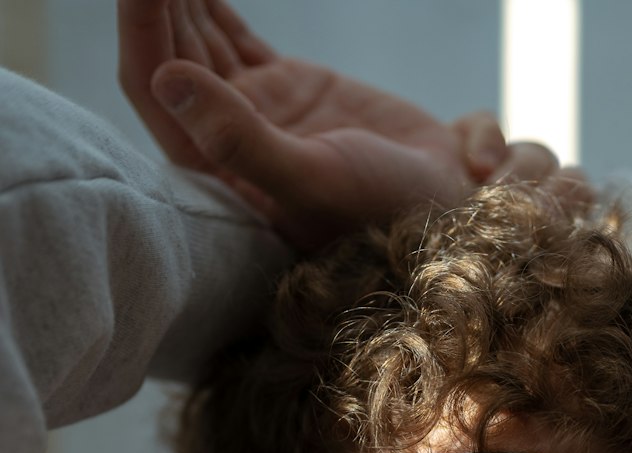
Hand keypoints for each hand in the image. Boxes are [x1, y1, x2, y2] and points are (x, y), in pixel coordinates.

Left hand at [117, 0, 564, 250]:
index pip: (155, 86)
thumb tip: (166, 78)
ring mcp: (254, 110)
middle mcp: (225, 139)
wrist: (448, 206)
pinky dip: (211, 0)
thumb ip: (239, 141)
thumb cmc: (383, 211)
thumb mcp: (312, 180)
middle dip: (154, 1)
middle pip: (168, 53)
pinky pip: (231, 34)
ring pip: (195, 38)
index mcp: (219, 170)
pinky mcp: (285, 88)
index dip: (141, 26)